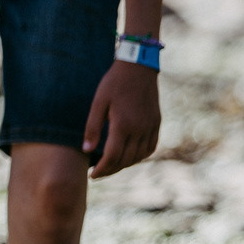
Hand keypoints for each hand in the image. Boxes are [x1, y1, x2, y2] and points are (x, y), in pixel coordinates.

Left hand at [83, 60, 160, 178]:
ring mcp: (150, 127)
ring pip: (139, 156)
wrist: (138, 67)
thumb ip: (92, 128)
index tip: (92, 175)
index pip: (112, 157)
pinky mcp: (156, 123)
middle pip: (126, 160)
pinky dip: (140, 156)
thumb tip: (87, 150)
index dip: (102, 169)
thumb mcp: (98, 103)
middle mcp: (140, 129)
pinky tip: (129, 157)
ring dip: (125, 165)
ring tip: (110, 166)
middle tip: (98, 173)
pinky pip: (150, 147)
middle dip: (110, 170)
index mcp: (123, 125)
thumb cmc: (113, 83)